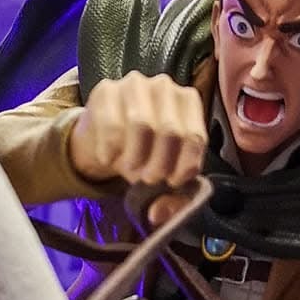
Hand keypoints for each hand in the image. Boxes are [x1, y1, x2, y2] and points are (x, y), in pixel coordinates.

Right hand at [69, 72, 207, 195]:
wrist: (104, 137)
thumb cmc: (142, 152)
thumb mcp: (162, 173)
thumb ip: (171, 198)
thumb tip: (159, 215)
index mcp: (189, 102)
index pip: (195, 137)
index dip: (184, 167)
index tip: (171, 182)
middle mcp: (166, 86)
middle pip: (170, 132)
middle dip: (158, 166)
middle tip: (147, 179)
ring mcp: (135, 84)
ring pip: (142, 125)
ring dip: (135, 159)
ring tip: (130, 170)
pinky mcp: (107, 90)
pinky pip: (111, 125)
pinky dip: (110, 151)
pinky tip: (109, 158)